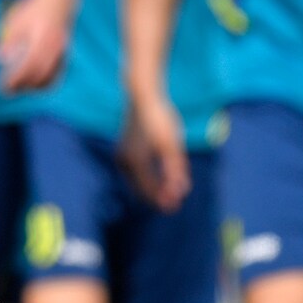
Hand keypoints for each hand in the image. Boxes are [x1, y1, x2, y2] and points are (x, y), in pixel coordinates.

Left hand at [0, 0, 71, 92]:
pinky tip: (33, 83)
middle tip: (8, 90)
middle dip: (23, 87)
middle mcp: (54, 48)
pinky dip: (45, 83)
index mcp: (41, 40)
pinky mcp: (65, 55)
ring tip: (20, 88)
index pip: (28, 67)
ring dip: (34, 88)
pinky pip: (57, 75)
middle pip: (39, 77)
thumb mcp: (17, 21)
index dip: (16, 80)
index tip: (3, 86)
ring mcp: (62, 53)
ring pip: (50, 79)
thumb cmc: (34, 9)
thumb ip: (9, 41)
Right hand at [120, 93, 190, 212]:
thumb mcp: (171, 144)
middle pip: (140, 188)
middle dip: (157, 196)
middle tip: (173, 204)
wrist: (143, 95)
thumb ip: (175, 168)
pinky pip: (135, 171)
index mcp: (135, 162)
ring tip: (169, 192)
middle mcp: (125, 161)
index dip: (163, 200)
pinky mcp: (124, 148)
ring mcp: (122, 155)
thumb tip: (181, 191)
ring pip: (137, 181)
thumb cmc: (160, 117)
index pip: (149, 189)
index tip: (175, 207)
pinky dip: (146, 178)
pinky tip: (159, 176)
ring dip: (151, 188)